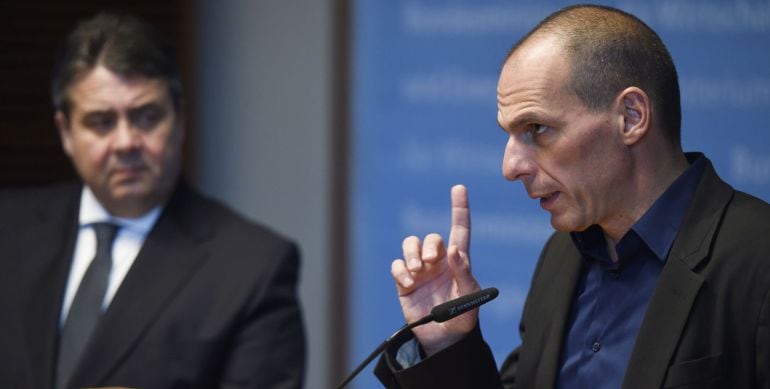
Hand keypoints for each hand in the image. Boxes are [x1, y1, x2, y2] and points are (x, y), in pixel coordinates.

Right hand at [391, 184, 479, 355]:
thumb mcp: (469, 294)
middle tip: (430, 261)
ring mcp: (420, 271)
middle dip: (429, 245)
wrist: (444, 339)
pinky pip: (397, 266)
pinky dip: (401, 271)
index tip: (459, 188)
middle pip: (430, 238)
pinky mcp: (405, 283)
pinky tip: (409, 282)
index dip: (459, 208)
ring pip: (410, 246)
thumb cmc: (463, 316)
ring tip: (417, 270)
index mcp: (458, 261)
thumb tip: (453, 249)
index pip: (459, 229)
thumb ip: (463, 271)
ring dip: (412, 253)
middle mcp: (438, 262)